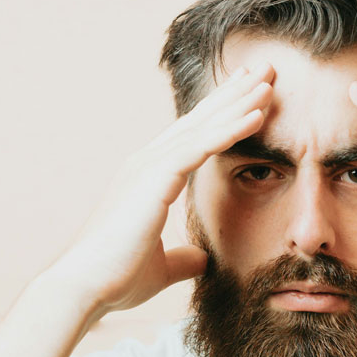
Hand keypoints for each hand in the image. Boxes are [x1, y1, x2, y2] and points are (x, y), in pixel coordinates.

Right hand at [49, 63, 274, 319]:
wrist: (85, 287)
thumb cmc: (115, 278)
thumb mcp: (162, 267)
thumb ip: (183, 259)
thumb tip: (202, 260)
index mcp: (148, 179)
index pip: (192, 138)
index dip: (221, 114)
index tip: (249, 95)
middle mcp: (147, 163)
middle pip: (200, 120)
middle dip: (234, 93)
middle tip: (265, 69)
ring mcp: (149, 166)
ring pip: (204, 125)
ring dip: (240, 101)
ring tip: (270, 78)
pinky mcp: (155, 176)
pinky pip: (202, 145)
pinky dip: (232, 128)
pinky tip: (258, 114)